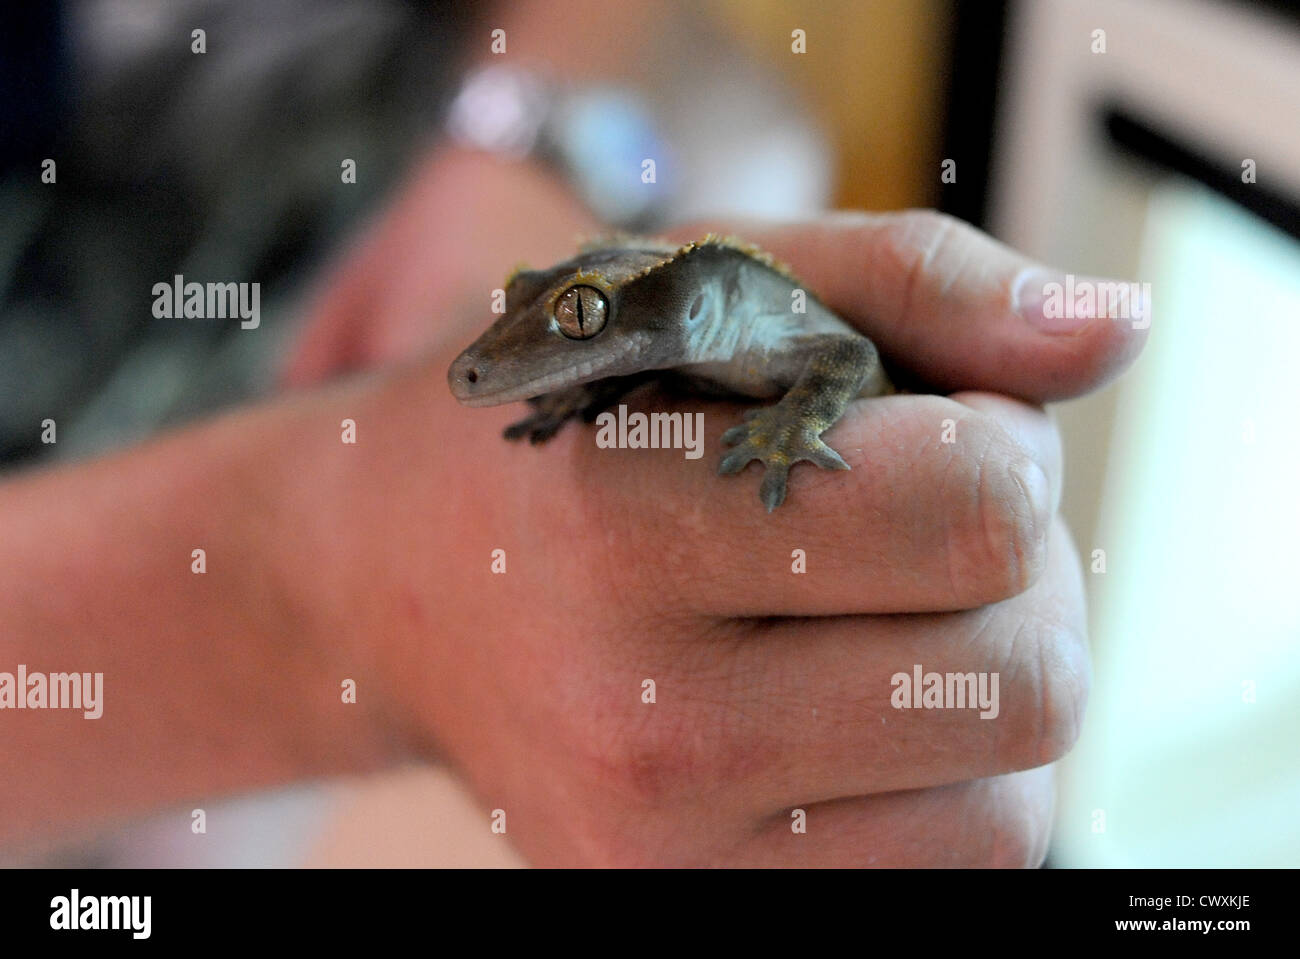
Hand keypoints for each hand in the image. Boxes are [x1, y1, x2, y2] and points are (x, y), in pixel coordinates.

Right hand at [342, 210, 1144, 864]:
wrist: (389, 583)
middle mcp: (636, 719)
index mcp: (625, 521)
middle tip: (916, 531)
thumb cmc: (566, 417)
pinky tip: (857, 705)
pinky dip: (946, 785)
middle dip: (1011, 581)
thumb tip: (1114, 332)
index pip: (975, 511)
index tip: (920, 433)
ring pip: (1012, 816)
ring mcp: (661, 851)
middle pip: (1024, 681)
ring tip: (882, 619)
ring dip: (986, 692)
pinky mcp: (684, 910)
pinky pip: (945, 878)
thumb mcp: (713, 290)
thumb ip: (922, 285)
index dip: (996, 449)